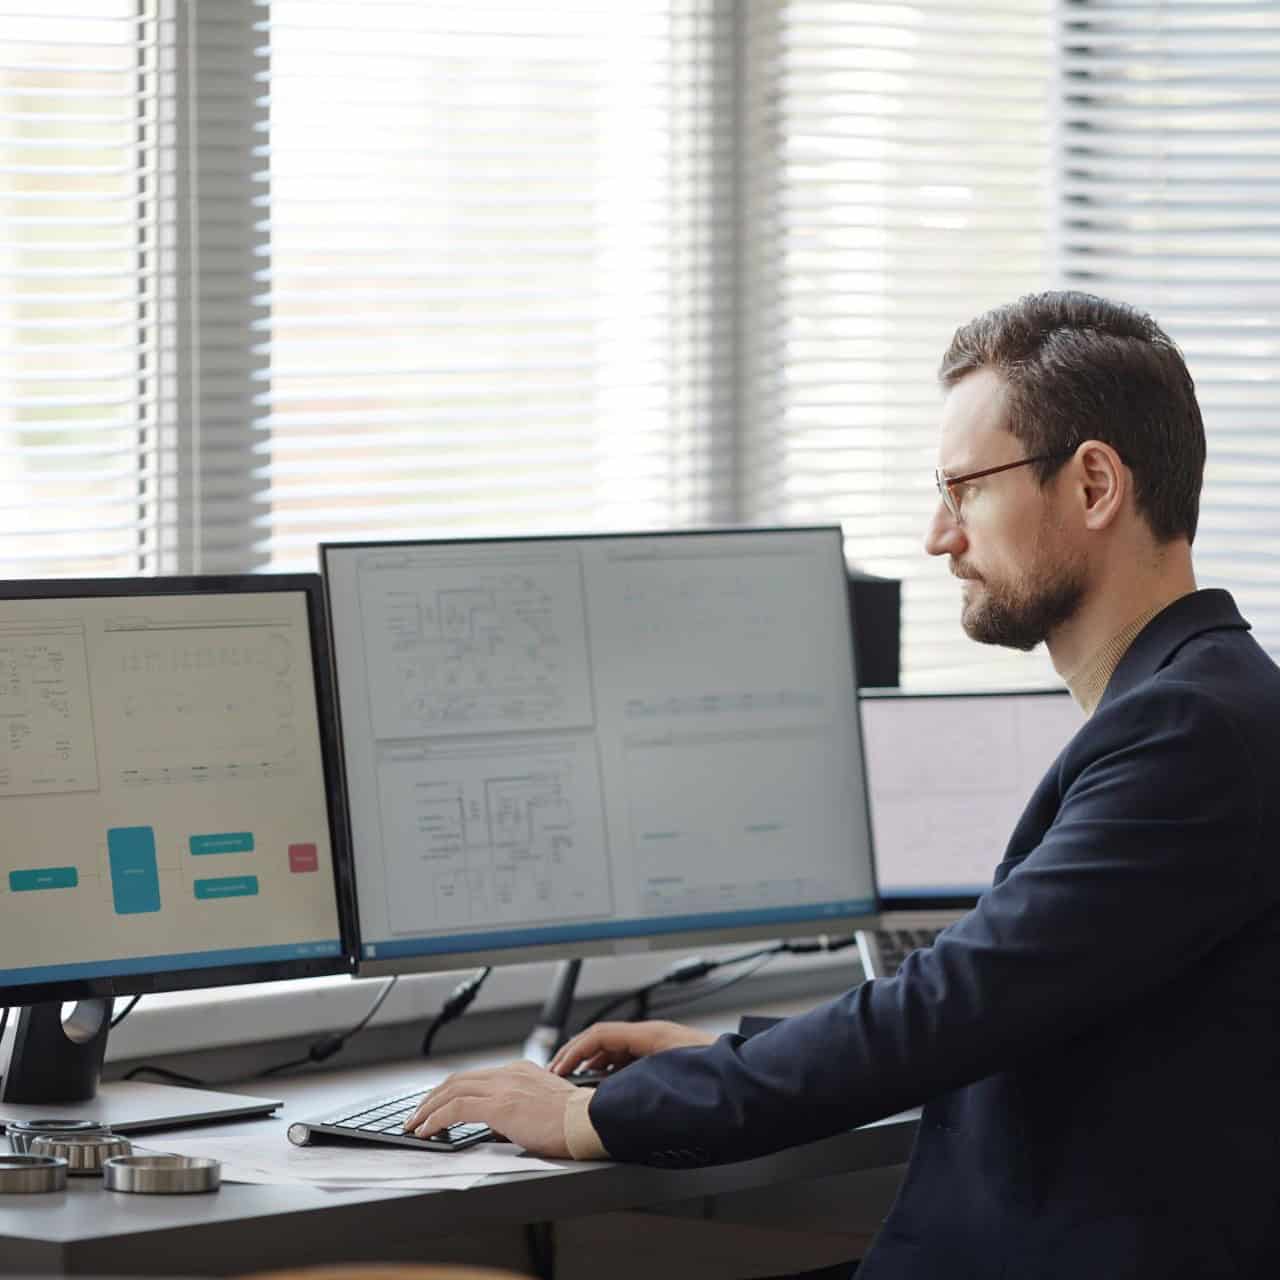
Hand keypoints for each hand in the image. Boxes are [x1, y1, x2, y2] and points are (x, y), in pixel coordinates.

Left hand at [406, 1060, 578, 1156]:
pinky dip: (436, 1118)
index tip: (438, 1104)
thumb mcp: (541, 1107)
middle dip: (432, 1097)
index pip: (476, 1077)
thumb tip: (499, 1128)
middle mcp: (509, 1073)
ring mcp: (503, 1086)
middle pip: (458, 1079)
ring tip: (415, 1124)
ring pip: (452, 1090)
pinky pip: (456, 1108)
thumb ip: (517, 1111)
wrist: (588, 1121)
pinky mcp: (499, 1105)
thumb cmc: (573, 1122)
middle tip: (417, 1114)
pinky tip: (427, 1130)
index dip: (451, 1091)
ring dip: (428, 1108)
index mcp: (519, 1071)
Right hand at [549, 1019, 716, 1077]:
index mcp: (652, 1034)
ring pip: (617, 1052)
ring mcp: (661, 1047)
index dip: (574, 1050)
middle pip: (605, 1041)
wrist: (747, 1077)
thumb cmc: (717, 1075)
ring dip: (594, 1067)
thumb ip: (635, 1080)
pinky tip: (607, 1092)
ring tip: (577, 1087)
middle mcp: (655, 1037)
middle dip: (579, 1058)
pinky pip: (630, 1062)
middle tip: (559, 1077)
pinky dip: (612, 1074)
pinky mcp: (667, 1060)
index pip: (600, 1035)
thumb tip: (604, 1093)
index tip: (558, 1068)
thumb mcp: (671, 1076)